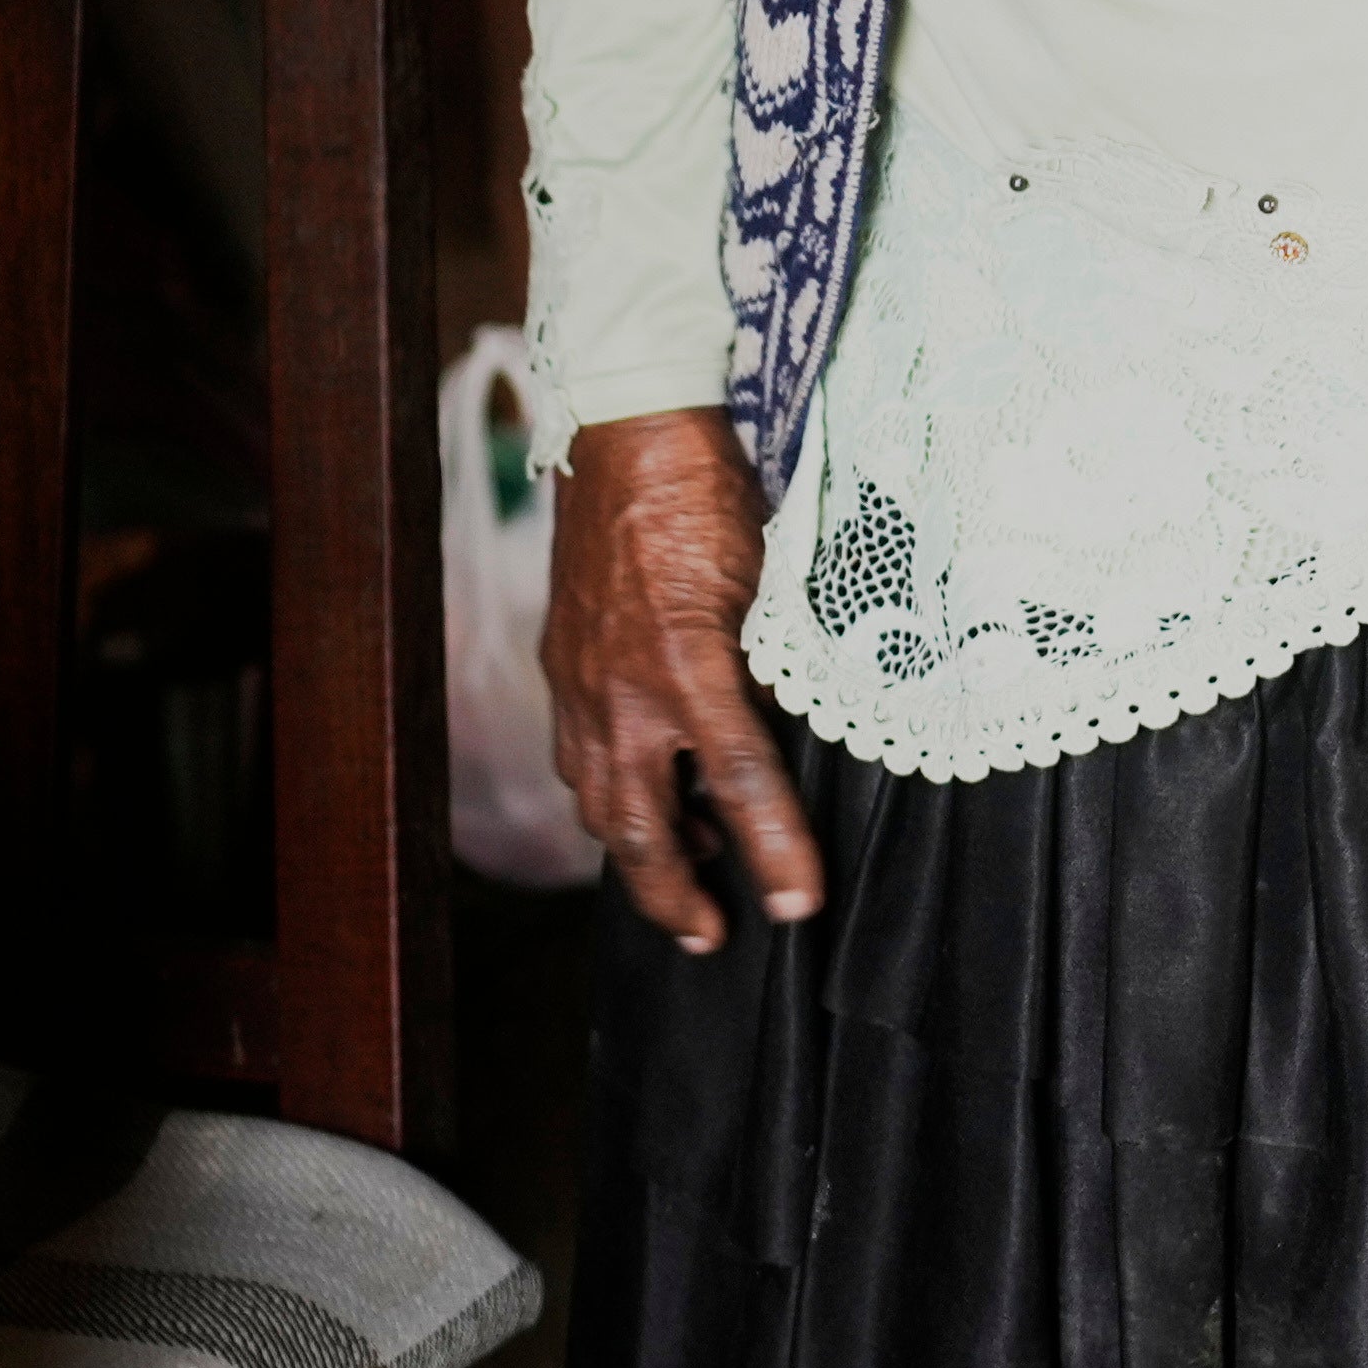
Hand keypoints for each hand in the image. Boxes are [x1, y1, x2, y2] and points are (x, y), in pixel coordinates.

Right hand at [546, 410, 831, 953]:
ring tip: (690, 876)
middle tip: (712, 937)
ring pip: (600, 802)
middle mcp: (623, 689)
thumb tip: (805, 725)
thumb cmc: (715, 493)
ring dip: (642, 850)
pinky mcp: (562, 668)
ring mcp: (582, 683)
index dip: (774, 850)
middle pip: (644, 826)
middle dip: (677, 895)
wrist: (629, 430)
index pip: (741, 781)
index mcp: (689, 663)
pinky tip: (642, 795)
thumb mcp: (772, 577)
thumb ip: (779, 663)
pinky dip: (610, 794)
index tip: (796, 906)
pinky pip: (578, 757)